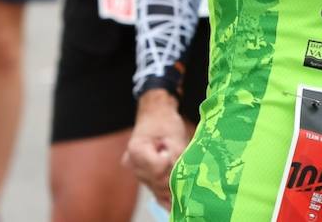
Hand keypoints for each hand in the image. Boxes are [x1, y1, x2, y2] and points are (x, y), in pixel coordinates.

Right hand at [125, 90, 189, 207]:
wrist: (155, 115)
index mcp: (136, 150)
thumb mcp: (174, 135)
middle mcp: (133, 165)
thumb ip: (177, 156)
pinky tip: (176, 206)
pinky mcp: (145, 178)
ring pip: (158, 189)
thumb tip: (184, 176)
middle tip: (187, 168)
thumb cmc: (165, 122)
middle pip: (158, 182)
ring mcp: (137, 173)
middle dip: (176, 177)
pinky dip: (167, 198)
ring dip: (174, 187)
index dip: (171, 164)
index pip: (158, 168)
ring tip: (186, 182)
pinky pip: (155, 192)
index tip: (175, 152)